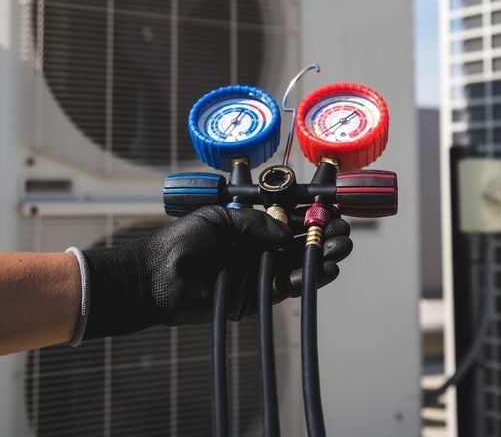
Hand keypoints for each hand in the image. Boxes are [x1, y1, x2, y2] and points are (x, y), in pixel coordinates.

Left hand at [80, 205, 352, 338]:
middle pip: (300, 240)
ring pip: (300, 264)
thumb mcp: (220, 217)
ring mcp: (260, 273)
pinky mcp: (257, 297)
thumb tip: (286, 231)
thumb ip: (254, 222)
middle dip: (323, 233)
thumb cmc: (182, 242)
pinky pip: (288, 287)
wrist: (157, 277)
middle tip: (343, 227)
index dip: (311, 211)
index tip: (333, 202)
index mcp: (250, 225)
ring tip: (342, 246)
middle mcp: (258, 248)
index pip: (288, 216)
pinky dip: (309, 279)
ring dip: (323, 255)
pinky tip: (327, 268)